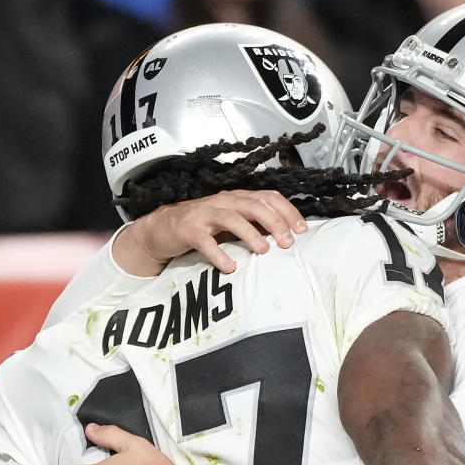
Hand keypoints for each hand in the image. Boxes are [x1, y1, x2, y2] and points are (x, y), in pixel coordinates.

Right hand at [115, 189, 307, 276]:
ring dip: (250, 234)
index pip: (268, 197)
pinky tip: (229, 267)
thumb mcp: (231, 224)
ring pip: (231, 217)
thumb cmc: (202, 227)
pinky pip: (205, 241)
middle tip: (286, 243)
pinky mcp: (188, 230)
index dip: (287, 212)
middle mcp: (223, 202)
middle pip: (253, 205)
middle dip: (274, 222)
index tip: (302, 230)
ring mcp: (205, 214)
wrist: (163, 229)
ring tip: (263, 251)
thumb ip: (254, 227)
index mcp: (237, 199)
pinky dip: (218, 254)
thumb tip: (284, 239)